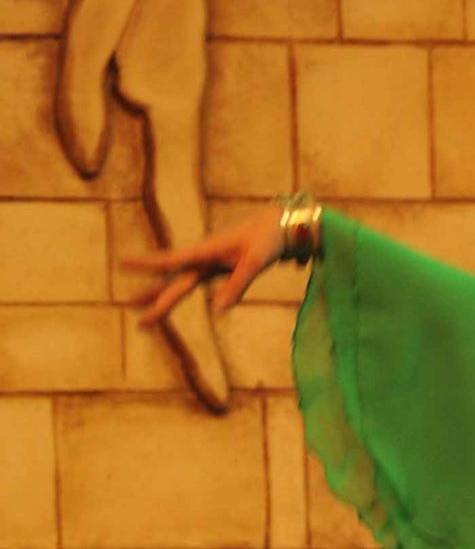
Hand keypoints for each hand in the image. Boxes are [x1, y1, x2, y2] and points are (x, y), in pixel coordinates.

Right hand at [126, 203, 290, 329]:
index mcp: (206, 252)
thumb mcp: (254, 263)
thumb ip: (236, 285)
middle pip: (173, 282)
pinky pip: (192, 281)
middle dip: (155, 301)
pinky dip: (178, 289)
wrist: (279, 225)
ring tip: (140, 309)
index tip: (122, 262)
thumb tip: (216, 309)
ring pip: (179, 282)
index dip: (146, 264)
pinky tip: (169, 295)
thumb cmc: (267, 240)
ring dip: (161, 296)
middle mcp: (202, 257)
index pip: (170, 261)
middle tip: (138, 323)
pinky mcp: (217, 266)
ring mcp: (208, 262)